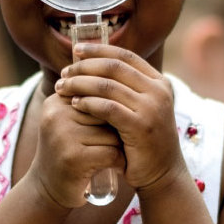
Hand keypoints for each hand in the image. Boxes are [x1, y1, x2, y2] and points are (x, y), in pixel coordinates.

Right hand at [29, 89, 124, 208]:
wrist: (47, 189)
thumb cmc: (69, 151)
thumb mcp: (71, 121)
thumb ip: (87, 99)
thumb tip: (122, 73)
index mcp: (56, 101)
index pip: (99, 93)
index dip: (112, 112)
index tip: (110, 127)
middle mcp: (56, 115)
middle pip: (107, 111)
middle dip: (117, 128)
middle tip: (114, 143)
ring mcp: (62, 136)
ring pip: (112, 133)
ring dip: (120, 146)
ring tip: (110, 155)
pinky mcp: (73, 158)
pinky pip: (111, 152)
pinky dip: (119, 162)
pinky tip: (114, 167)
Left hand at [54, 43, 183, 194]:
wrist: (161, 174)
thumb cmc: (142, 140)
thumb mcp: (139, 108)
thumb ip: (124, 88)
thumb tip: (90, 64)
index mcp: (159, 82)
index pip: (125, 56)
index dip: (98, 50)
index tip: (76, 50)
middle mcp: (159, 91)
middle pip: (114, 67)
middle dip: (85, 67)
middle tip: (64, 72)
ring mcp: (152, 108)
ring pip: (108, 86)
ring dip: (80, 84)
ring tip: (63, 88)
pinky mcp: (141, 126)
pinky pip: (107, 107)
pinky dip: (88, 103)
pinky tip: (74, 104)